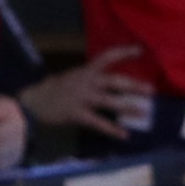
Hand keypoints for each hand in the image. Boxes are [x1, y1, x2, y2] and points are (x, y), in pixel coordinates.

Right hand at [18, 45, 154, 138]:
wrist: (34, 102)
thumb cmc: (55, 89)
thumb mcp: (74, 77)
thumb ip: (91, 78)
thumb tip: (112, 82)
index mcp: (86, 70)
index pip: (107, 56)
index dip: (124, 52)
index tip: (141, 50)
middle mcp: (86, 81)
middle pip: (113, 81)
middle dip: (133, 86)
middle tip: (151, 90)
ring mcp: (81, 98)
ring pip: (109, 101)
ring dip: (127, 107)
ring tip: (144, 113)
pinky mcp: (76, 114)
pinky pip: (97, 122)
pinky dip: (111, 129)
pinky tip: (124, 135)